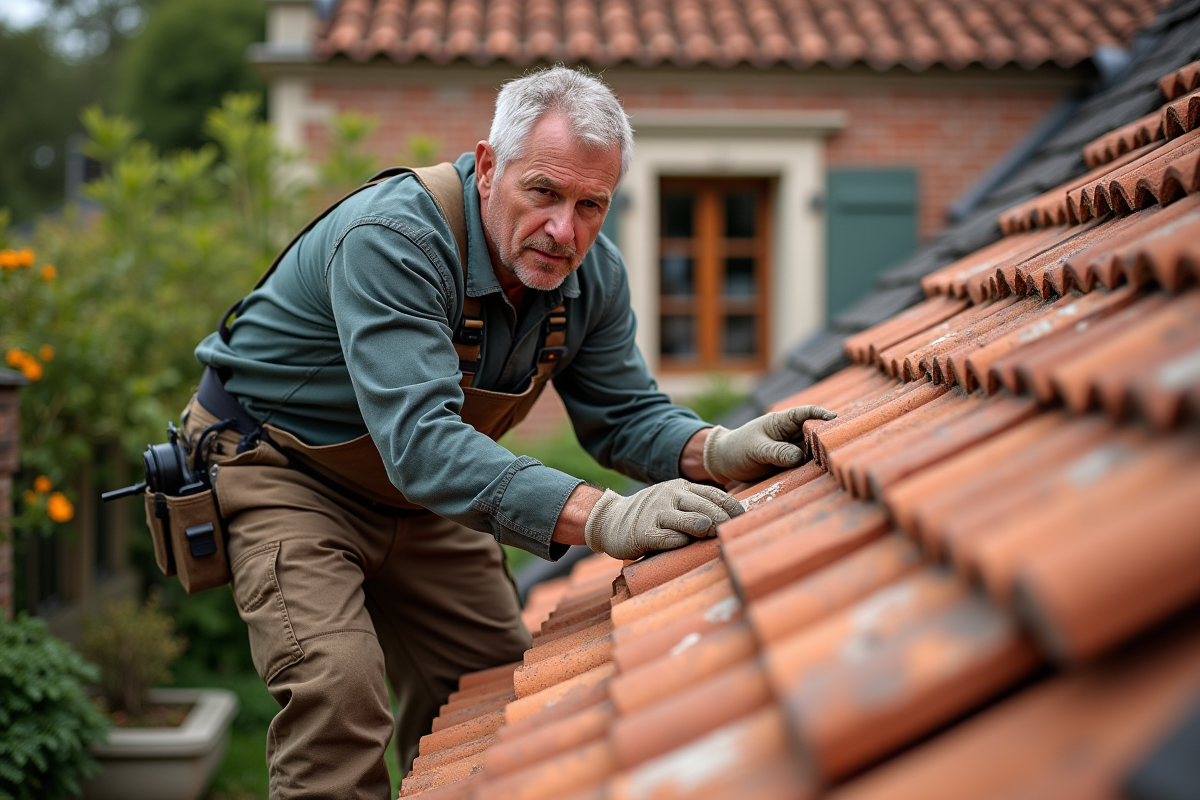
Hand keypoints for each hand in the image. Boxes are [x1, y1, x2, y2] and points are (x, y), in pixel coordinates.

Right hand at [583, 479, 744, 559]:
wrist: (609, 519)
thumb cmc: (651, 515)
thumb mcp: (674, 502)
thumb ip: (697, 506)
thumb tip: (732, 519)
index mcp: (682, 487)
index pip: (716, 495)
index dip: (734, 509)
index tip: (745, 523)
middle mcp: (671, 496)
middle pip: (708, 508)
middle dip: (725, 522)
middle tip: (733, 534)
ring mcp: (657, 513)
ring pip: (691, 521)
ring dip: (707, 531)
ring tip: (714, 538)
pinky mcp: (644, 532)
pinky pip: (669, 539)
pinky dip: (682, 544)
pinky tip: (688, 547)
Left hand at [702, 406, 836, 483]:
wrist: (724, 464)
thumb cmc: (736, 449)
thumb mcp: (755, 450)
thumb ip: (776, 452)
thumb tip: (799, 457)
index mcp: (781, 422)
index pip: (804, 413)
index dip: (820, 414)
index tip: (834, 418)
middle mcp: (789, 434)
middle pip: (814, 433)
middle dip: (826, 438)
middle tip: (839, 447)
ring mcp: (791, 450)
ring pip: (812, 451)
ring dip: (821, 456)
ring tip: (834, 462)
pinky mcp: (789, 465)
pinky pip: (805, 466)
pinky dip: (812, 469)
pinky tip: (822, 474)